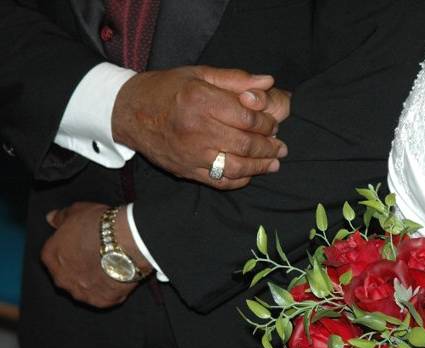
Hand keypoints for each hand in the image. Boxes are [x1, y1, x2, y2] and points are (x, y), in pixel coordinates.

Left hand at [41, 202, 151, 308]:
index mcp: (50, 256)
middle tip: (97, 254)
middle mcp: (61, 278)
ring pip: (84, 287)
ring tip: (110, 265)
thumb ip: (61, 217)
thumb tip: (51, 218)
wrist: (127, 241)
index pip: (55, 254)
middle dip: (79, 266)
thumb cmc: (100, 225)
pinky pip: (103, 296)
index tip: (83, 242)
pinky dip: (109, 288)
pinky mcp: (101, 301)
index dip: (71, 247)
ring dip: (93, 279)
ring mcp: (81, 292)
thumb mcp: (77, 211)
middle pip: (68, 273)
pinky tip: (119, 275)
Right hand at [112, 65, 290, 189]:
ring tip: (274, 163)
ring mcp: (191, 153)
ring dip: (259, 167)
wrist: (129, 112)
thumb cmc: (167, 89)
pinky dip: (238, 180)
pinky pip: (219, 181)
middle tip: (281, 146)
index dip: (266, 123)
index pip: (247, 117)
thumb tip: (268, 83)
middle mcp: (197, 129)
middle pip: (245, 144)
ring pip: (235, 167)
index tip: (274, 124)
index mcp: (201, 100)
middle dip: (268, 146)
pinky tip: (250, 174)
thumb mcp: (199, 74)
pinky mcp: (186, 170)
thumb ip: (235, 79)